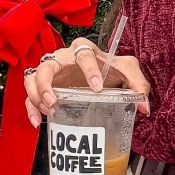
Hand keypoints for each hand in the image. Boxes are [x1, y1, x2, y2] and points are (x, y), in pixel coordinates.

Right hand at [24, 42, 151, 127]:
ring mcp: (51, 72)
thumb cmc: (110, 70)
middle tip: (55, 101)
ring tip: (48, 110)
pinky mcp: (44, 87)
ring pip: (33, 78)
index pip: (83, 54)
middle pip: (47, 64)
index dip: (89, 69)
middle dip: (47, 83)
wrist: (100, 76)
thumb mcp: (127, 72)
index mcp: (84, 51)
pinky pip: (29, 95)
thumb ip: (138, 84)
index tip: (97, 88)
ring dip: (36, 95)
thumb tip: (144, 107)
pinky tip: (38, 123)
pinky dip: (30, 109)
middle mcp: (63, 58)